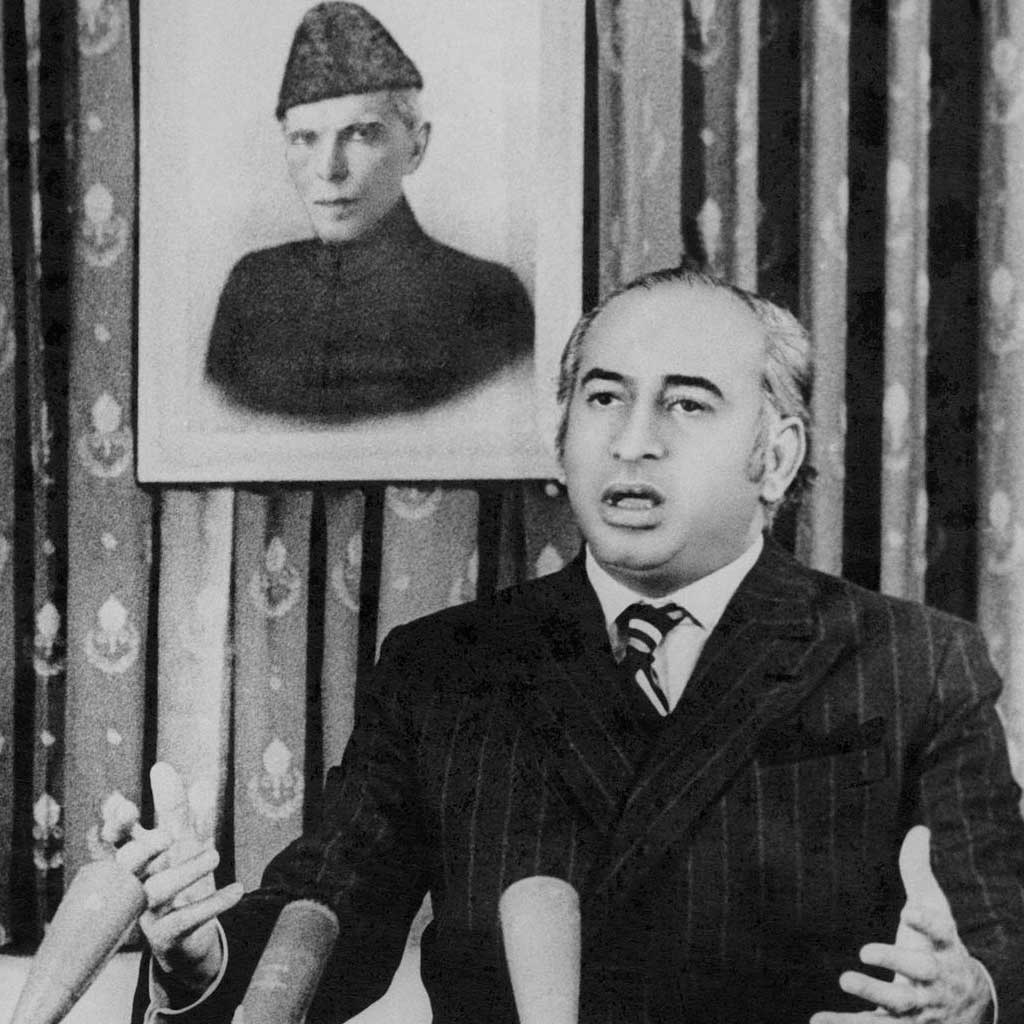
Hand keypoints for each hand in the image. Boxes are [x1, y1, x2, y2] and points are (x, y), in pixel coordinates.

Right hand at [110, 763, 243, 996]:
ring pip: (156, 892)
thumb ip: (186, 813)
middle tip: (167, 836)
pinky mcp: (167, 937)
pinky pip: (186, 920)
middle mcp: (136, 885)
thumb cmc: (182, 885)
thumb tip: (189, 776)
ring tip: (216, 852)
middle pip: (126, 866)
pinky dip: (213, 903)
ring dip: (186, 870)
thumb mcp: (187, 846)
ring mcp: (148, 913)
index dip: (116, 824)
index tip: (122, 802)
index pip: (118, 840)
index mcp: (139, 860)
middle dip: (142, 848)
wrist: (191, 940)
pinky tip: (238, 889)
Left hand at [810, 826, 990, 1023]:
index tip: (909, 911)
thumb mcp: (935, 909)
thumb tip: (920, 828)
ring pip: (898, 1005)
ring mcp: (918, 1005)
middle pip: (919, 972)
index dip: (926, 922)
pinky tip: (817, 1022)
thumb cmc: (940, 946)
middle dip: (895, 961)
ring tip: (845, 979)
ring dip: (872, 994)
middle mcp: (933, 978)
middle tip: (866, 950)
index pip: (939, 932)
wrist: (966, 1004)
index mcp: (942, 946)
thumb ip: (919, 872)